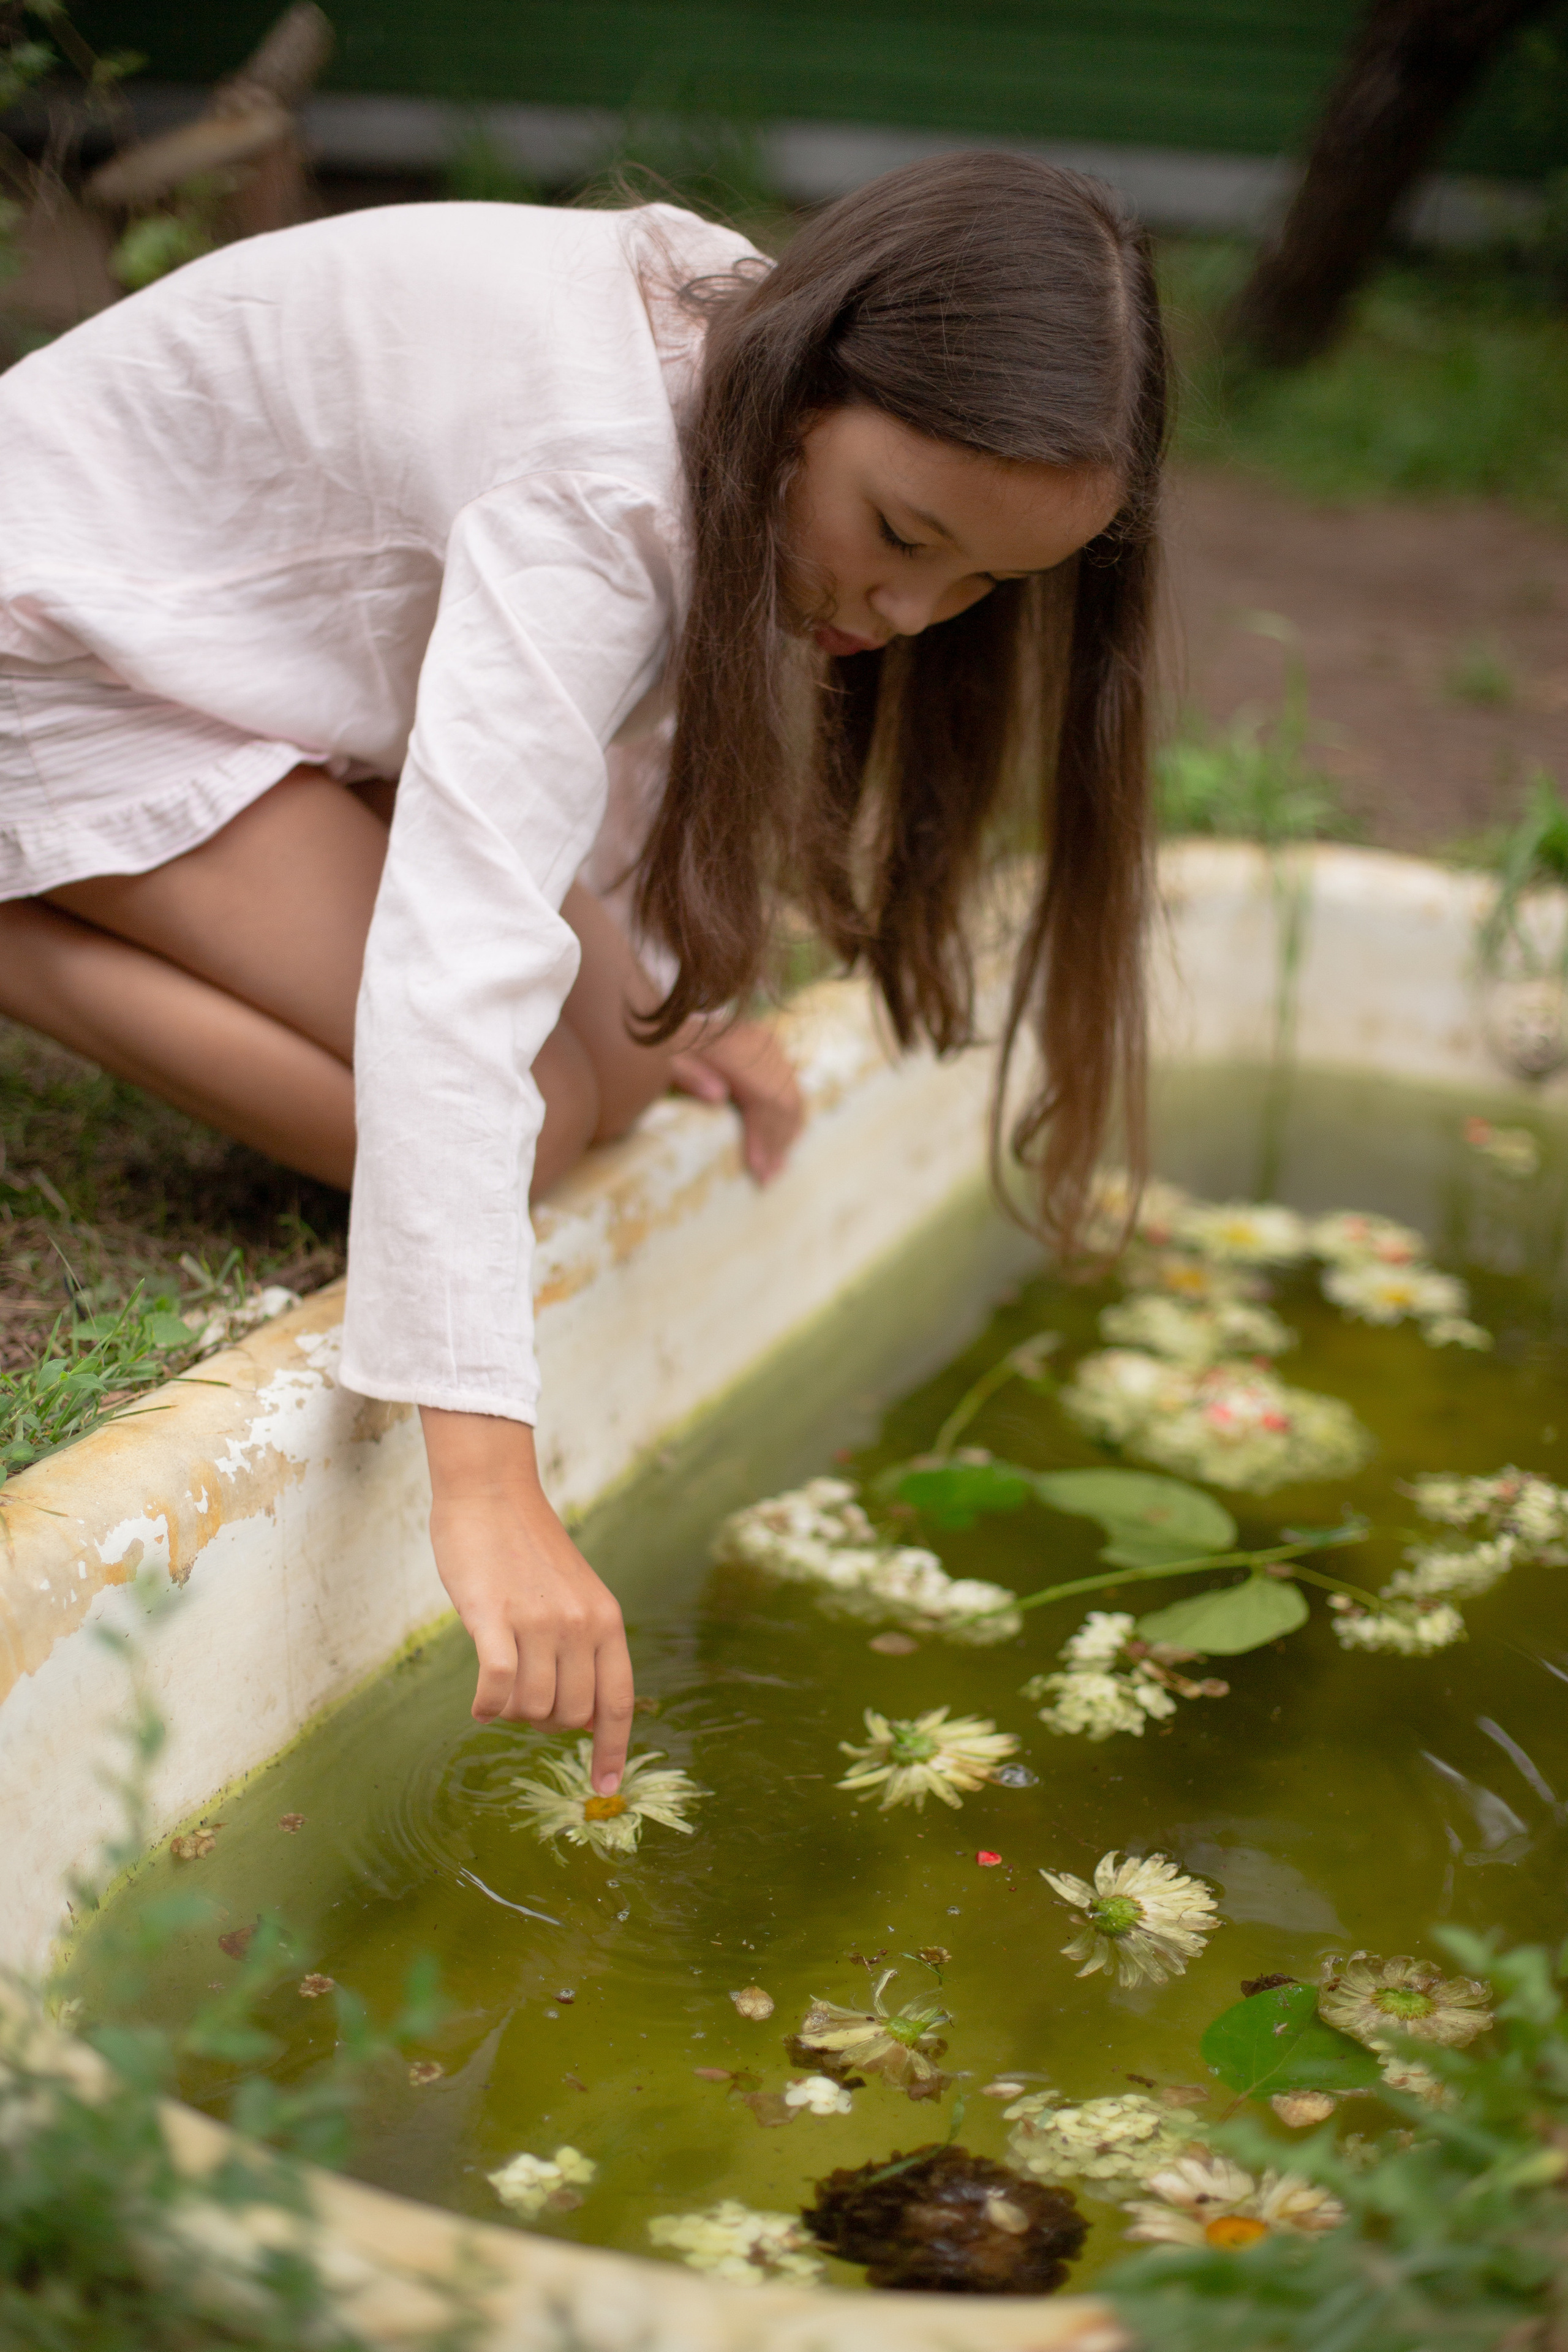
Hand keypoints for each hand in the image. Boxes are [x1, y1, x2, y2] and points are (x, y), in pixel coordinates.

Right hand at [420, 1408, 633, 1792]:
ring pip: (531, 1709)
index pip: (617, 1702)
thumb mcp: (576, 1593)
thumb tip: (578, 1711)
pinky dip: (486, 1704)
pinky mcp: (495, 1617)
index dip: (613, 1751)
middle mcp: (580, 1624)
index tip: (605, 1788)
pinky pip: (498, 1688)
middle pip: (569, 1715)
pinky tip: (479, 1699)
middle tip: (521, 1697)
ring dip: (510, 1711)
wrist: (491, 1491)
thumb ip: (584, 1645)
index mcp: (606, 1620)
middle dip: (542, 1721)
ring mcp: (539, 1621)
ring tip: (497, 1685)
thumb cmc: (527, 1547)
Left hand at [670, 1017, 803, 1182]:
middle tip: (767, 1179)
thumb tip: (719, 1095)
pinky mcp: (768, 1046)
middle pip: (783, 1100)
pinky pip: (788, 1085)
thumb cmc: (658, 1049)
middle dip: (778, 1143)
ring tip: (776, 1169)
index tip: (758, 1172)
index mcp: (734, 1049)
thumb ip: (687, 1075)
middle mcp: (757, 1044)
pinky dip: (788, 1116)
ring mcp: (766, 1044)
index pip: (764, 1099)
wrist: (662, 1021)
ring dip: (787, 1134)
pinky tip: (783, 1142)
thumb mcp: (663, 1060)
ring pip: (791, 1094)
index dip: (764, 1137)